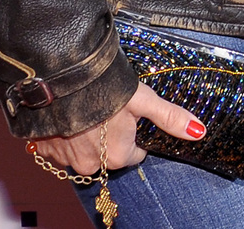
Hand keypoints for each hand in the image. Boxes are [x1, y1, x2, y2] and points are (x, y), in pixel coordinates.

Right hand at [26, 82, 203, 172]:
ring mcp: (66, 160)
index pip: (134, 153)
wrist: (60, 78)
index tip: (128, 116)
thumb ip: (170, 118)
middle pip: (109, 153)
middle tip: (106, 110)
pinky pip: (61, 147)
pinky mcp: (45, 151)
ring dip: (85, 136)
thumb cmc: (105, 88)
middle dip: (109, 136)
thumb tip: (198, 131)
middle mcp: (91, 164)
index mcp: (117, 156)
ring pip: (85, 151)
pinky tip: (68, 115)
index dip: (133, 133)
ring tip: (86, 111)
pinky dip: (65, 135)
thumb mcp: (143, 100)